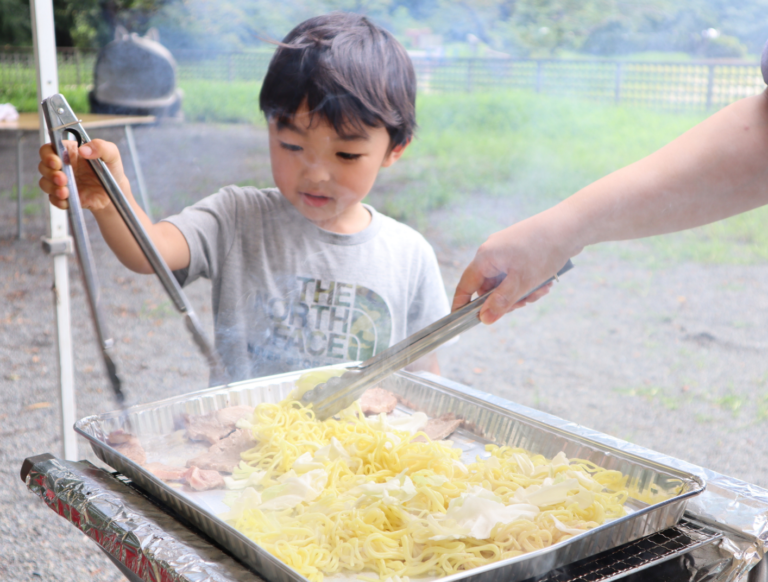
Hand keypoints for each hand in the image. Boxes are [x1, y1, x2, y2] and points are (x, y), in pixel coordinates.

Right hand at [38, 139, 129, 211]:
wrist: (115, 191)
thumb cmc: (111, 169)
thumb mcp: (111, 154)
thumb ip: (101, 147)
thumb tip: (84, 149)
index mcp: (69, 151)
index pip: (49, 149)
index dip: (47, 155)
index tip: (56, 162)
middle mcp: (62, 165)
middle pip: (43, 166)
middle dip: (50, 173)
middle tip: (63, 179)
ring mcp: (62, 181)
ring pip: (45, 183)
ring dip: (52, 188)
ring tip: (65, 192)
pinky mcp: (65, 196)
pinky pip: (53, 199)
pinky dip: (58, 201)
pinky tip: (66, 200)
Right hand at [452, 214, 573, 323]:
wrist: (570, 225)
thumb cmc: (543, 250)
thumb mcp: (521, 282)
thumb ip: (501, 302)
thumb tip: (484, 319)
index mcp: (485, 257)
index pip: (466, 285)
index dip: (462, 304)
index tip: (461, 320)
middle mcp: (492, 252)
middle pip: (489, 287)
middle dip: (507, 299)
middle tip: (524, 303)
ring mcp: (507, 251)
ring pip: (507, 283)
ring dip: (522, 292)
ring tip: (540, 290)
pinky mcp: (520, 251)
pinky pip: (518, 274)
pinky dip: (529, 282)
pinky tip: (545, 282)